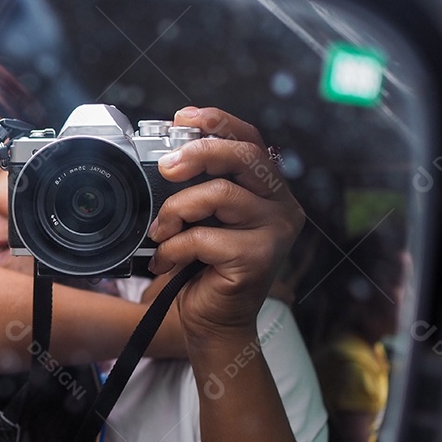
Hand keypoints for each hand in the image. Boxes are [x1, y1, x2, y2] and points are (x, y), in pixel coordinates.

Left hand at [147, 107, 304, 344]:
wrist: (212, 324)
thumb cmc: (202, 270)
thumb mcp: (199, 218)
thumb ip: (196, 186)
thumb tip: (166, 155)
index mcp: (268, 190)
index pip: (250, 140)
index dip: (218, 122)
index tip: (181, 117)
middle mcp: (281, 206)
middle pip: (244, 156)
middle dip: (199, 152)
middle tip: (167, 165)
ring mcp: (275, 231)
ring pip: (221, 195)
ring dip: (178, 209)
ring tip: (160, 231)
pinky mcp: (260, 258)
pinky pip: (206, 237)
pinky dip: (175, 247)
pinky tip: (167, 261)